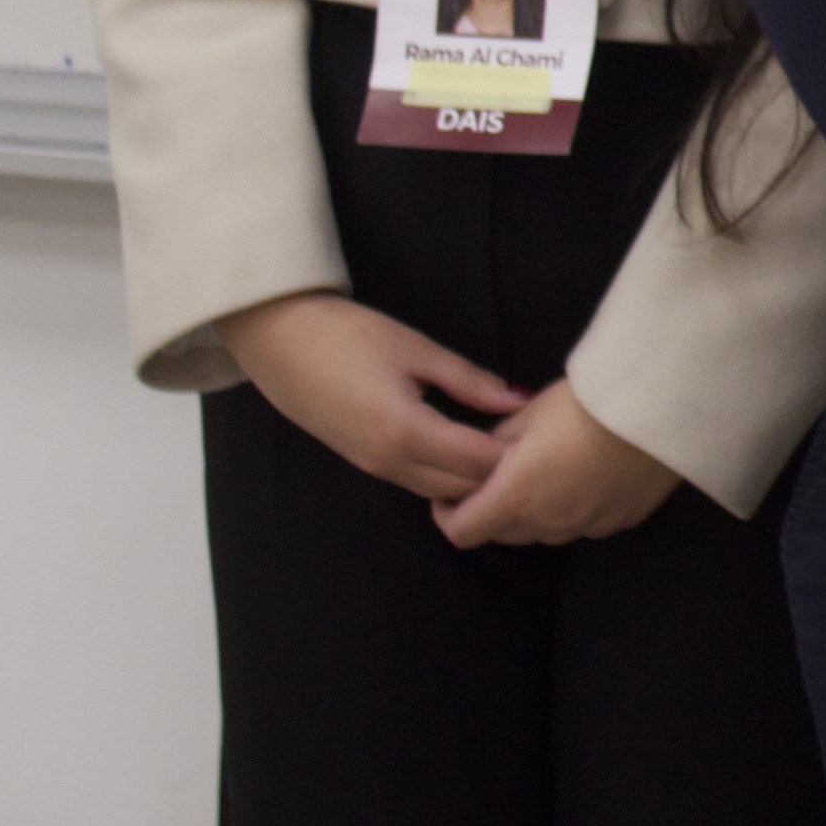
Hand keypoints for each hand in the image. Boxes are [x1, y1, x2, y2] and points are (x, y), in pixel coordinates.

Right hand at [222, 289, 517, 501]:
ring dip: (474, 479)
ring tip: (509, 451)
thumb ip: (470, 380)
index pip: (478, 463)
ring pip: (440, 490)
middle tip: (537, 450)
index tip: (547, 439)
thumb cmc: (347, 335)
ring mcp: (374, 468)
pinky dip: (447, 474)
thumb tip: (518, 399)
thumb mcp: (416, 350)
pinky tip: (469, 450)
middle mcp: (389, 462)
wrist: (278, 342)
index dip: (516, 456)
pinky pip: (418, 481)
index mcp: (406, 431)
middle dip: (501, 474)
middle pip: (462, 487)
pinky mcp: (365, 464)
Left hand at [433, 379, 681, 548]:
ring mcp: (587, 527)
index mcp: (516, 497)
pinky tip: (586, 475)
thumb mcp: (528, 413)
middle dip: (490, 511)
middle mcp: (549, 523)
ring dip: (533, 512)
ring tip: (547, 472)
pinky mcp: (620, 522)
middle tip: (496, 476)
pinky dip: (572, 509)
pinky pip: (582, 525)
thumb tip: (482, 455)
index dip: (447, 515)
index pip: (462, 532)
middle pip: (502, 534)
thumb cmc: (586, 402)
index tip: (449, 493)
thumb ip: (496, 443)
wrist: (660, 405)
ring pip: (544, 532)